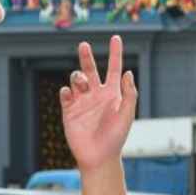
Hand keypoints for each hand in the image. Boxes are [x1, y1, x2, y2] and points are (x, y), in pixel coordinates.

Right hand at [60, 35, 136, 173]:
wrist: (98, 156)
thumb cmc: (116, 137)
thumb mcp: (127, 114)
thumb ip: (129, 93)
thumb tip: (129, 72)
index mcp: (113, 93)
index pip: (114, 68)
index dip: (115, 53)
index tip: (116, 37)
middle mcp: (96, 94)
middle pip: (90, 69)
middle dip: (86, 57)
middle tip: (84, 45)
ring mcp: (82, 101)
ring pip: (77, 79)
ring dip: (78, 77)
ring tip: (81, 83)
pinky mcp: (69, 110)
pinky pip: (65, 94)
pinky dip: (66, 90)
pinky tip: (70, 93)